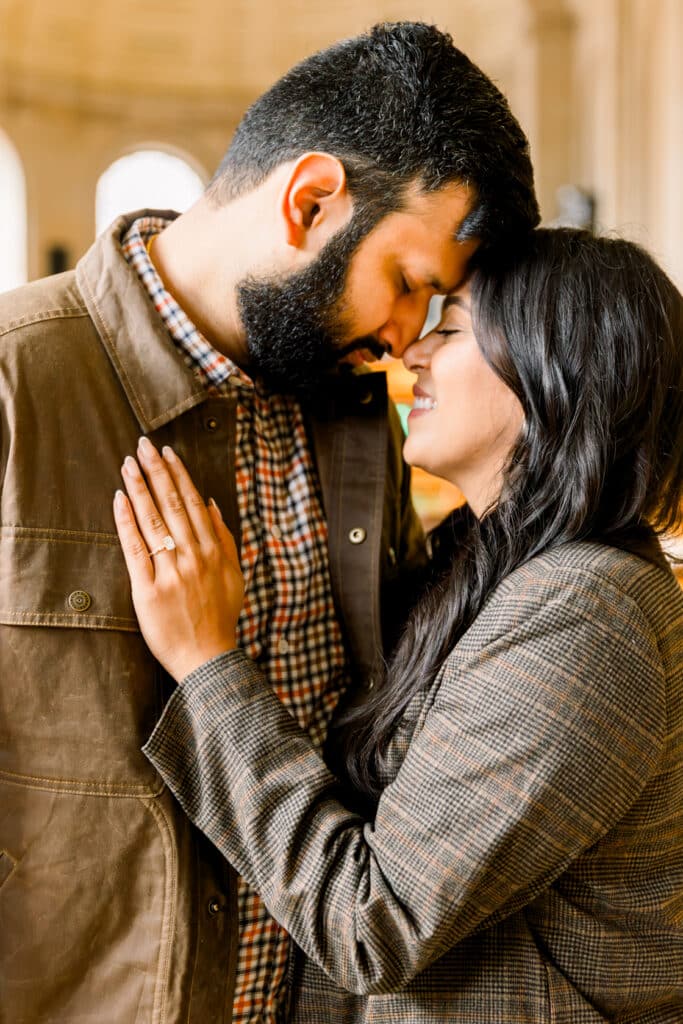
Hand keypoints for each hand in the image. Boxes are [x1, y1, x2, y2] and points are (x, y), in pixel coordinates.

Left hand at [113, 437, 243, 680]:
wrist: (208, 658)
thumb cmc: (220, 617)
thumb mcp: (234, 575)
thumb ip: (224, 538)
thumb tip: (211, 504)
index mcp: (213, 551)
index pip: (193, 503)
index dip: (178, 475)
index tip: (167, 453)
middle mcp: (193, 557)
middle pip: (172, 505)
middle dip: (156, 471)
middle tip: (142, 446)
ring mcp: (170, 572)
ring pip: (153, 521)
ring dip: (140, 488)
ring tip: (128, 465)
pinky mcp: (148, 590)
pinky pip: (135, 549)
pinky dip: (127, 522)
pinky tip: (120, 500)